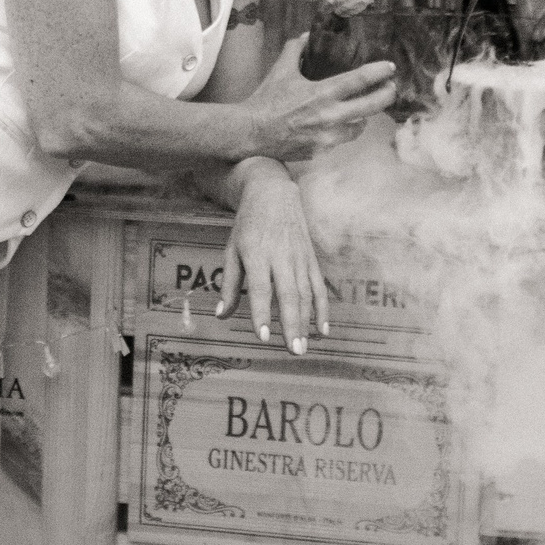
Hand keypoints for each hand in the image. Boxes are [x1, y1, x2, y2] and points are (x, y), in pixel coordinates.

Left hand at [217, 167, 326, 353]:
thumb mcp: (231, 250)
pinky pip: (319, 287)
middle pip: (289, 295)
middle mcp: (281, 257)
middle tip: (293, 351)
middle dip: (292, 325)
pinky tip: (322, 330)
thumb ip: (229, 284)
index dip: (262, 313)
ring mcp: (299, 258)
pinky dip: (322, 309)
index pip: (260, 288)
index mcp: (257, 254)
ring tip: (303, 347)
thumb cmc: (247, 225)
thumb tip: (221, 315)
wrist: (273, 194)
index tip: (262, 336)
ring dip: (306, 322)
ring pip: (306, 294)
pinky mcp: (311, 259)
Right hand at [239, 36, 397, 160]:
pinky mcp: (321, 152)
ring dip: (363, 117)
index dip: (379, 72)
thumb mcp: (280, 70)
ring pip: (360, 127)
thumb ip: (295, 49)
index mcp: (322, 93)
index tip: (389, 68)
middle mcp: (330, 116)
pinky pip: (341, 140)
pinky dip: (342, 132)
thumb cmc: (265, 100)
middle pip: (372, 106)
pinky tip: (337, 125)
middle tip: (391, 88)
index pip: (360, 80)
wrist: (249, 133)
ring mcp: (327, 137)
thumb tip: (306, 36)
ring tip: (362, 110)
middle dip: (387, 95)